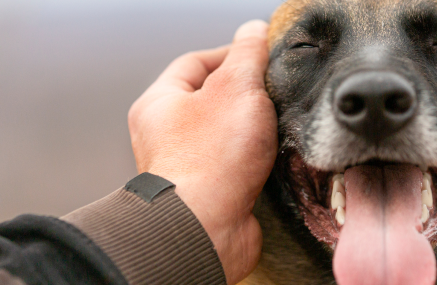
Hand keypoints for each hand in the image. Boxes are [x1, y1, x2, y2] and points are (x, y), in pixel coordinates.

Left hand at [127, 20, 275, 284]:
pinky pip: (238, 166)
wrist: (206, 227)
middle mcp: (168, 135)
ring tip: (275, 128)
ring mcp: (189, 166)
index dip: (232, 54)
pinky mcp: (212, 193)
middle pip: (214, 99)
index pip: (196, 62)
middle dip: (247, 96)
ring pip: (229, 135)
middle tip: (273, 94)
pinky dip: (258, 161)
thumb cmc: (210, 160)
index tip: (262, 55)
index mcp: (161, 103)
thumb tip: (254, 31)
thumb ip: (248, 54)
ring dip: (255, 131)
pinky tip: (274, 159)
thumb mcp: (237, 88)